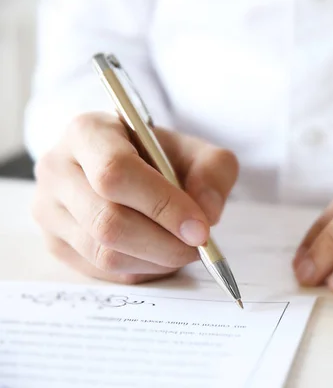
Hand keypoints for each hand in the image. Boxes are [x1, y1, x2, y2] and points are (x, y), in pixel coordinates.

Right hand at [32, 112, 238, 283]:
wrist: (131, 166)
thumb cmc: (161, 156)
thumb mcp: (197, 150)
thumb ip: (213, 172)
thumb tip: (206, 214)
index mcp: (88, 132)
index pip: (115, 174)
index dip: (162, 206)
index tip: (200, 229)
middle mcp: (57, 169)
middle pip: (108, 221)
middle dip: (164, 243)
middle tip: (199, 247)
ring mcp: (48, 210)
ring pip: (103, 254)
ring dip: (155, 261)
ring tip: (182, 249)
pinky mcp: (54, 243)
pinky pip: (101, 272)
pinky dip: (141, 271)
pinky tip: (159, 255)